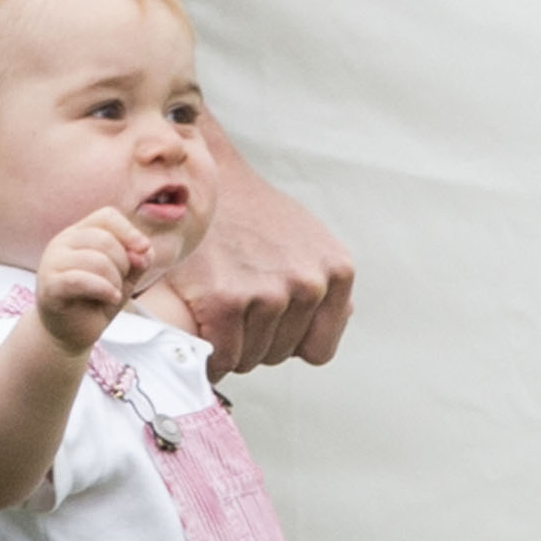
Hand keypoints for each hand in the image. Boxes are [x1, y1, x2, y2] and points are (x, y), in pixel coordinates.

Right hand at [36, 208, 149, 354]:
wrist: (70, 333)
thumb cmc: (97, 301)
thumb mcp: (124, 278)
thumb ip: (137, 260)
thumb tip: (144, 250)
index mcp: (79, 234)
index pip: (107, 217)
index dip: (129, 230)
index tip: (144, 249)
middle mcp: (62, 243)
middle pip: (104, 239)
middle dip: (124, 263)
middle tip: (120, 283)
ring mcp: (52, 262)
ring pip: (95, 259)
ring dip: (115, 280)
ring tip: (113, 294)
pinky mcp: (49, 286)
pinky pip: (80, 280)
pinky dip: (103, 289)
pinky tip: (111, 298)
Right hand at [168, 131, 353, 375]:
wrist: (203, 181)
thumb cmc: (250, 214)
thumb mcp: (308, 240)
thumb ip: (327, 282)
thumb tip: (340, 318)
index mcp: (337, 272)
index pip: (318, 349)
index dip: (287, 341)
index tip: (266, 324)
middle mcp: (310, 284)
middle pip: (280, 354)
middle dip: (254, 339)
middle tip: (233, 305)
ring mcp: (269, 293)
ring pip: (250, 358)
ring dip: (229, 343)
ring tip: (216, 306)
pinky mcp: (226, 300)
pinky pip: (223, 357)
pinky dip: (207, 352)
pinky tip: (200, 326)